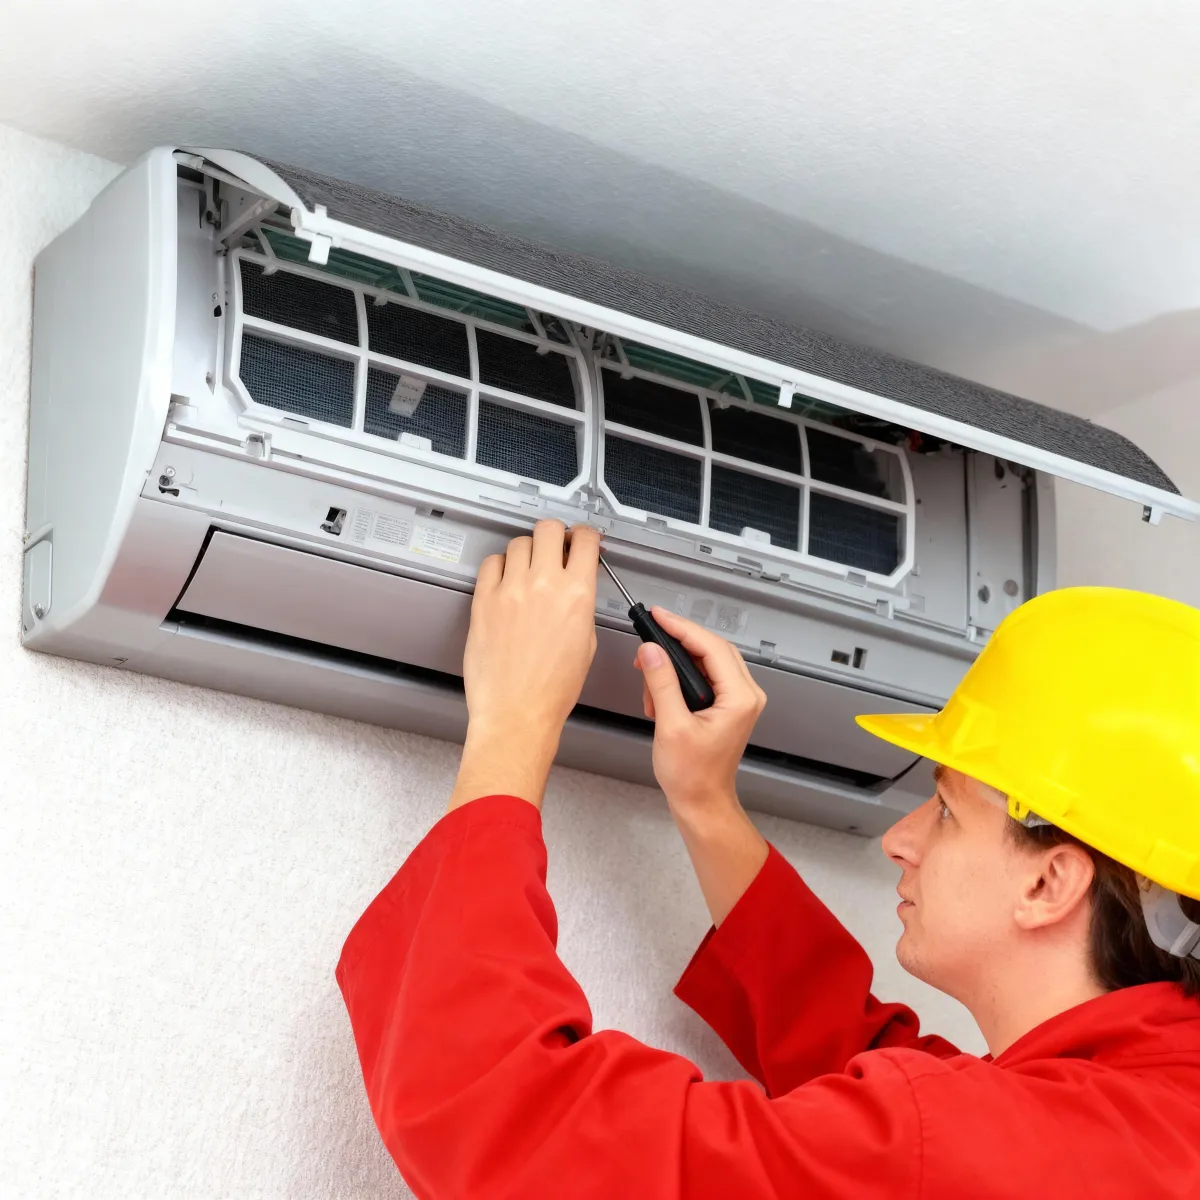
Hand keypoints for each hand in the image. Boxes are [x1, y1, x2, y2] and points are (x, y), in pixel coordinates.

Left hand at [448, 521, 600, 810]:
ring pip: (518, 542)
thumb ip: (580, 606)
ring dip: (527, 550)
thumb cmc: (550, 690)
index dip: (585, 535)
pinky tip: (504, 579)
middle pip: (549, 529)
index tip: (582, 538)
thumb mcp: (586, 643)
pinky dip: (499, 566)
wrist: (517, 712)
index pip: (584, 540)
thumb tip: (576, 589)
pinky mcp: (484, 601)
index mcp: (576, 595)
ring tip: (527, 567)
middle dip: (555, 534)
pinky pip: (490, 564)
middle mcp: (543, 586)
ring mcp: (510, 591)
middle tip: (555, 545)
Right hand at [636, 609, 769, 924]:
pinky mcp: (726, 706)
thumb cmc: (693, 776)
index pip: (711, 647)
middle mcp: (745, 695)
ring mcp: (737, 700)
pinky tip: (659, 693)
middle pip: (712, 648)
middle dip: (678, 641)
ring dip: (676, 662)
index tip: (659, 616)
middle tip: (650, 633)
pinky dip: (680, 678)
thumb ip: (661, 683)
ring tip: (649, 674)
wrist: (702, 802)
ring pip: (707, 661)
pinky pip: (704, 676)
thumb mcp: (670, 725)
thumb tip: (651, 652)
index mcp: (739, 698)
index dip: (682, 628)